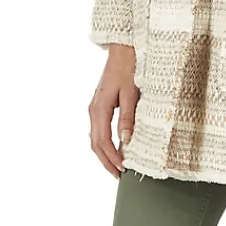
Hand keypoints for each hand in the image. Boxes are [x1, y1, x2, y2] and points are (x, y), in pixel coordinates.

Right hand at [89, 44, 138, 178]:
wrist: (122, 50)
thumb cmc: (129, 68)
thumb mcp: (132, 93)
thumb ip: (128, 117)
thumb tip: (126, 140)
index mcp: (99, 108)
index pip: (103, 141)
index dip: (112, 157)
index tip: (123, 169)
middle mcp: (93, 110)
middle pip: (95, 143)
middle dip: (106, 161)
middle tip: (119, 175)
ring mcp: (94, 108)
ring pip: (95, 138)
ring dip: (104, 154)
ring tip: (117, 167)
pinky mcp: (99, 106)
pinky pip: (98, 130)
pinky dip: (104, 144)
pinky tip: (114, 149)